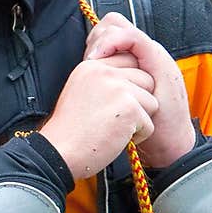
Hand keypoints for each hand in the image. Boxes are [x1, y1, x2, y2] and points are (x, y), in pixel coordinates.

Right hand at [38, 56, 159, 181]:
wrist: (60, 152)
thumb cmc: (70, 130)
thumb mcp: (80, 90)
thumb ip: (102, 79)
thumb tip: (130, 77)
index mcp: (91, 65)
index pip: (129, 60)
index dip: (131, 84)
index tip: (120, 102)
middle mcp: (105, 72)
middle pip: (146, 80)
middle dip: (139, 102)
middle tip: (117, 118)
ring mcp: (118, 88)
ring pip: (151, 102)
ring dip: (139, 120)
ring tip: (115, 128)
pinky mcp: (130, 108)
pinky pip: (149, 124)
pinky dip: (138, 137)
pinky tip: (116, 139)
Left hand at [82, 12, 196, 168]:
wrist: (168, 146)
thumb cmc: (140, 127)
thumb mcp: (116, 104)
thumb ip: (106, 87)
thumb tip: (82, 79)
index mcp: (134, 61)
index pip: (109, 31)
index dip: (94, 39)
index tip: (86, 58)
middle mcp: (144, 52)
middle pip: (113, 22)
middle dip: (96, 35)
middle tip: (90, 58)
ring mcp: (152, 54)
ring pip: (119, 25)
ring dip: (101, 38)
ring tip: (93, 59)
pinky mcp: (157, 60)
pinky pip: (131, 37)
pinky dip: (112, 42)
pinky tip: (100, 58)